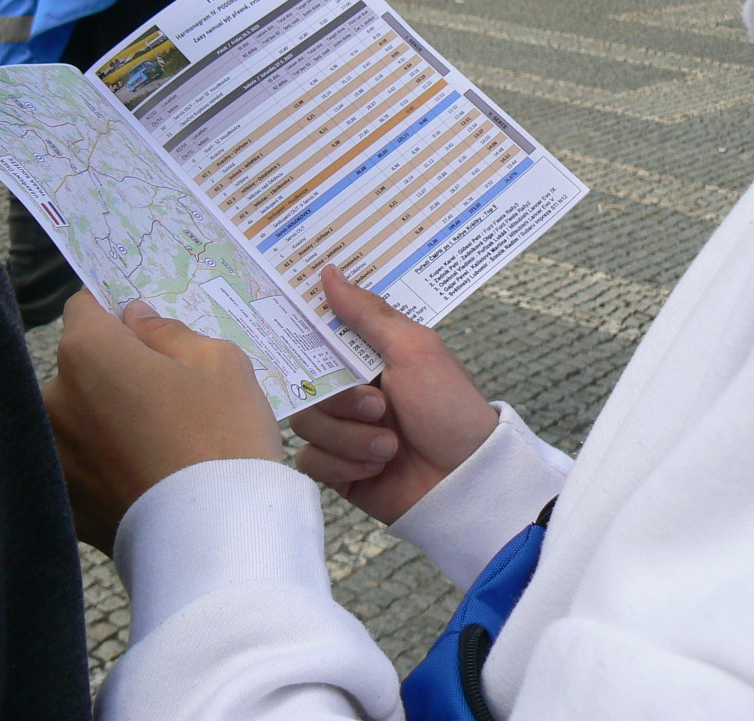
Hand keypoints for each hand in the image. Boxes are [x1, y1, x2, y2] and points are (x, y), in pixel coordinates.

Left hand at [43, 290, 281, 553]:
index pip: (84, 308)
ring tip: (159, 446)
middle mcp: (54, 399)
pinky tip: (145, 478)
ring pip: (79, 418)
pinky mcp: (63, 502)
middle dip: (114, 372)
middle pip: (81, 366)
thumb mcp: (217, 362)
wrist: (219, 545)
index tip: (142, 327)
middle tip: (167, 397)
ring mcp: (53, 455)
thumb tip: (136, 319)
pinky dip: (104, 465)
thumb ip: (167, 331)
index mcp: (87, 353)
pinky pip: (81, 465)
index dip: (114, 311)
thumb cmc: (224, 440)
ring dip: (106, 421)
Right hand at [288, 265, 497, 524]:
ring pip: (306, 425)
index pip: (318, 340)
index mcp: (367, 360)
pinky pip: (310, 461)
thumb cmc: (450, 410)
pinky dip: (342, 465)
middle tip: (379, 409)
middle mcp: (350, 392)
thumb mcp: (414, 350)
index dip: (302, 337)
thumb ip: (368, 314)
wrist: (467, 482)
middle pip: (305, 386)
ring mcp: (342, 431)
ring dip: (349, 438)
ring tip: (389, 448)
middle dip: (342, 403)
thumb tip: (329, 272)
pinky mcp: (338, 469)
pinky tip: (376, 468)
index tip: (286, 328)